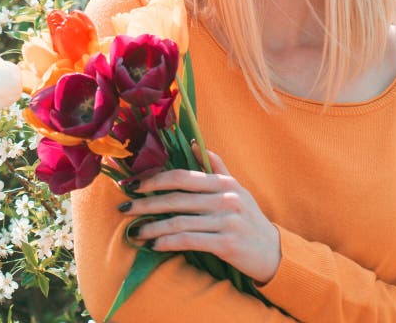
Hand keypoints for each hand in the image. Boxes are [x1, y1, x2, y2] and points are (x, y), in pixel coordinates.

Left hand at [121, 147, 280, 284]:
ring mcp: (226, 221)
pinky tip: (154, 245)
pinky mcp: (226, 244)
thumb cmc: (249, 217)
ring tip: (135, 232)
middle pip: (177, 199)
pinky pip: (190, 241)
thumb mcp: (237, 188)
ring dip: (153, 227)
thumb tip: (194, 143)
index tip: (134, 184)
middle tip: (124, 207)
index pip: (182, 177)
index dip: (155, 179)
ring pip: (180, 221)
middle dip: (146, 203)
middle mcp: (225, 199)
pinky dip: (169, 242)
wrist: (272, 251)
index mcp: (224, 183)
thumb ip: (217, 166)